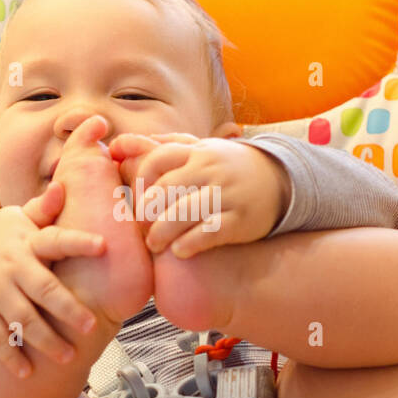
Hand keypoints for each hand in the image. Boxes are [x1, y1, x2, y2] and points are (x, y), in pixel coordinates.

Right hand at [0, 182, 105, 377]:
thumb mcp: (19, 218)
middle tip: (91, 326)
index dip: (78, 241)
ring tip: (68, 357)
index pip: (55, 239)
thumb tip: (63, 186)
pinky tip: (26, 374)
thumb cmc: (2, 235)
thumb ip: (44, 209)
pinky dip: (9, 357)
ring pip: (21, 319)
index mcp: (27, 242)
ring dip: (44, 339)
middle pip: (42, 289)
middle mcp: (12, 267)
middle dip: (67, 308)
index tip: (102, 245)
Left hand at [108, 131, 289, 256]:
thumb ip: (161, 148)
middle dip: (147, 211)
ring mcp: (227, 194)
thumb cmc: (226, 167)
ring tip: (154, 245)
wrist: (279, 180)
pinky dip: (191, 243)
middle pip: (167, 189)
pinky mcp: (241, 220)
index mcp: (196, 152)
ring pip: (185, 211)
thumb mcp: (198, 150)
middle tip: (140, 228)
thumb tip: (118, 145)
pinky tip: (179, 252)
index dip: (140, 182)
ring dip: (163, 231)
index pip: (158, 159)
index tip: (137, 200)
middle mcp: (211, 170)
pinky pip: (211, 232)